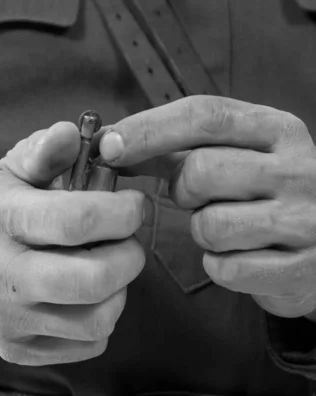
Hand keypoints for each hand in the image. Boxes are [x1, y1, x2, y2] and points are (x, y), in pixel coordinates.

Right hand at [0, 122, 144, 365]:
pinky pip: (90, 345)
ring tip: (106, 271)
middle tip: (127, 244)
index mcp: (1, 220)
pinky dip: (102, 320)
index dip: (123, 213)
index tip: (135, 206)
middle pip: (93, 280)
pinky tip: (88, 298)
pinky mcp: (22, 351)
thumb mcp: (10, 172)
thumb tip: (72, 132)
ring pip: (98, 320)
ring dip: (119, 292)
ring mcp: (11, 321)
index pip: (76, 220)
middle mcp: (3, 275)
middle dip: (130, 258)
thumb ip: (43, 152)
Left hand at [99, 96, 315, 318]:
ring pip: (211, 225)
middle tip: (196, 200)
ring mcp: (304, 221)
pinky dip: (219, 266)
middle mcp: (298, 170)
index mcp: (280, 131)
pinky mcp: (299, 269)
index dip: (150, 129)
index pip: (206, 115)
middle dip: (182, 192)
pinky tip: (238, 257)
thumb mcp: (240, 160)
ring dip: (203, 233)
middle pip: (202, 171)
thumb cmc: (268, 201)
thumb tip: (115, 145)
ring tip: (226, 230)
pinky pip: (227, 268)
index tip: (110, 145)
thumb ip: (181, 150)